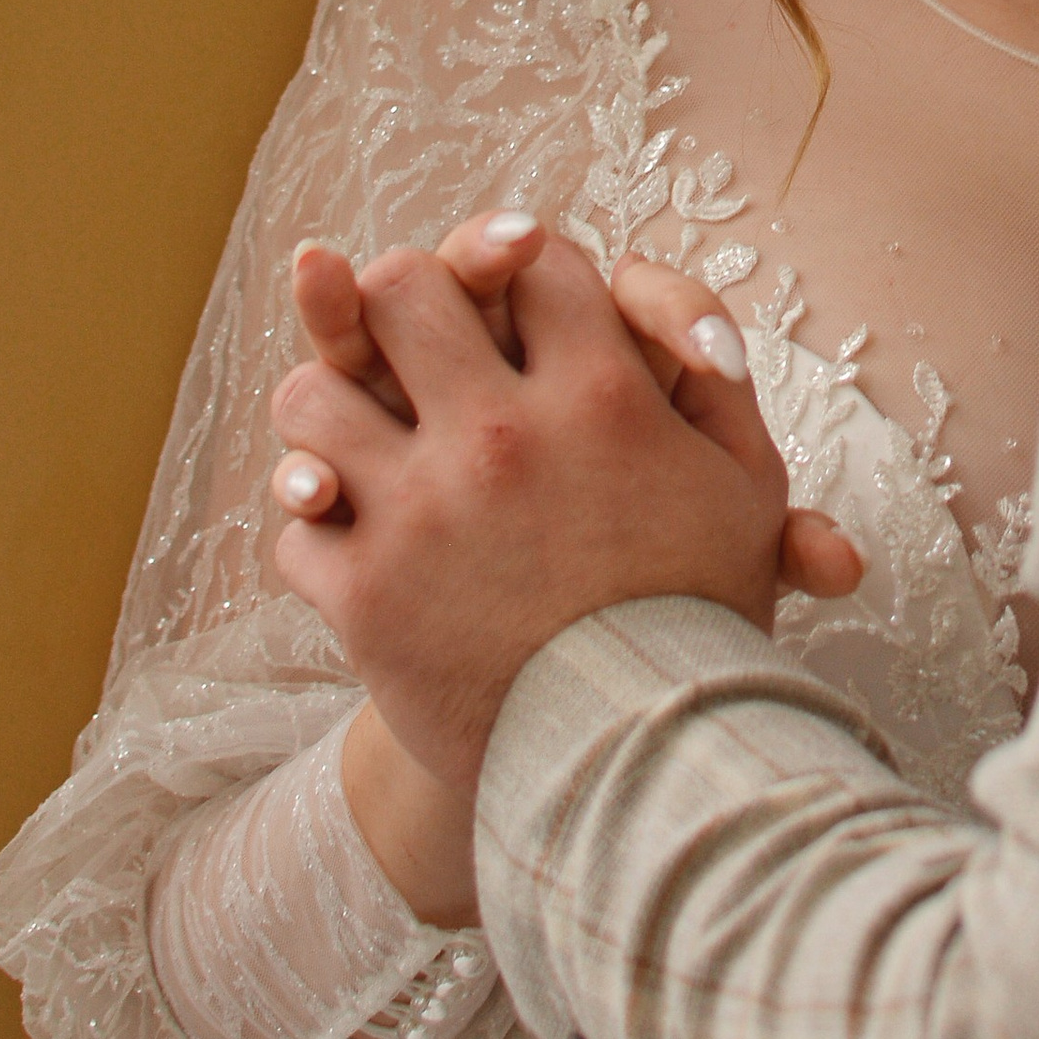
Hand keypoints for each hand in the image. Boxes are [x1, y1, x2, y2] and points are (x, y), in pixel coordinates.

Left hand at [269, 239, 858, 797]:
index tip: (517, 302)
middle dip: (402, 302)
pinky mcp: (368, 598)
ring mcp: (423, 514)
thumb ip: (710, 370)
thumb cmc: (699, 616)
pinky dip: (316, 529)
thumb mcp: (742, 483)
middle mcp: (503, 437)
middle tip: (410, 336)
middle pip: (404, 291)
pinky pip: (297, 523)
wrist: (642, 772)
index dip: (523, 270)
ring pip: (311, 397)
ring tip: (353, 435)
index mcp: (602, 396)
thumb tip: (650, 292)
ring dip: (328, 411)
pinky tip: (352, 539)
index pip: (535, 266)